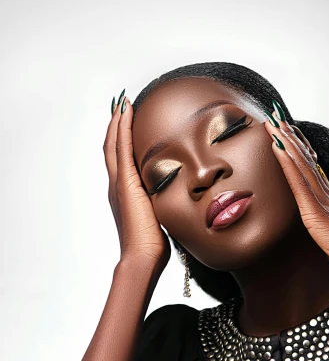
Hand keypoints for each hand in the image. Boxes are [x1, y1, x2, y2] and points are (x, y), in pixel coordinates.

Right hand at [103, 93, 170, 271]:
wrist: (142, 257)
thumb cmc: (154, 246)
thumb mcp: (162, 218)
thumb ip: (166, 205)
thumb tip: (183, 200)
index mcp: (126, 194)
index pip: (122, 160)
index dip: (122, 140)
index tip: (127, 122)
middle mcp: (117, 186)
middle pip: (112, 147)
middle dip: (116, 125)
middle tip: (120, 104)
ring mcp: (119, 183)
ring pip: (114, 144)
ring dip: (117, 121)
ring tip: (122, 102)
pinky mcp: (125, 183)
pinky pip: (121, 148)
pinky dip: (122, 128)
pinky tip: (126, 111)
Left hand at [264, 101, 328, 281]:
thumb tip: (325, 229)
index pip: (310, 167)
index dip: (297, 148)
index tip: (286, 131)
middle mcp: (326, 194)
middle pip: (304, 158)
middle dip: (288, 136)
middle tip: (274, 114)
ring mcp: (322, 200)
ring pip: (300, 162)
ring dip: (285, 141)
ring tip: (272, 121)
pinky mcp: (317, 211)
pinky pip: (298, 181)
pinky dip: (287, 162)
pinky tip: (277, 147)